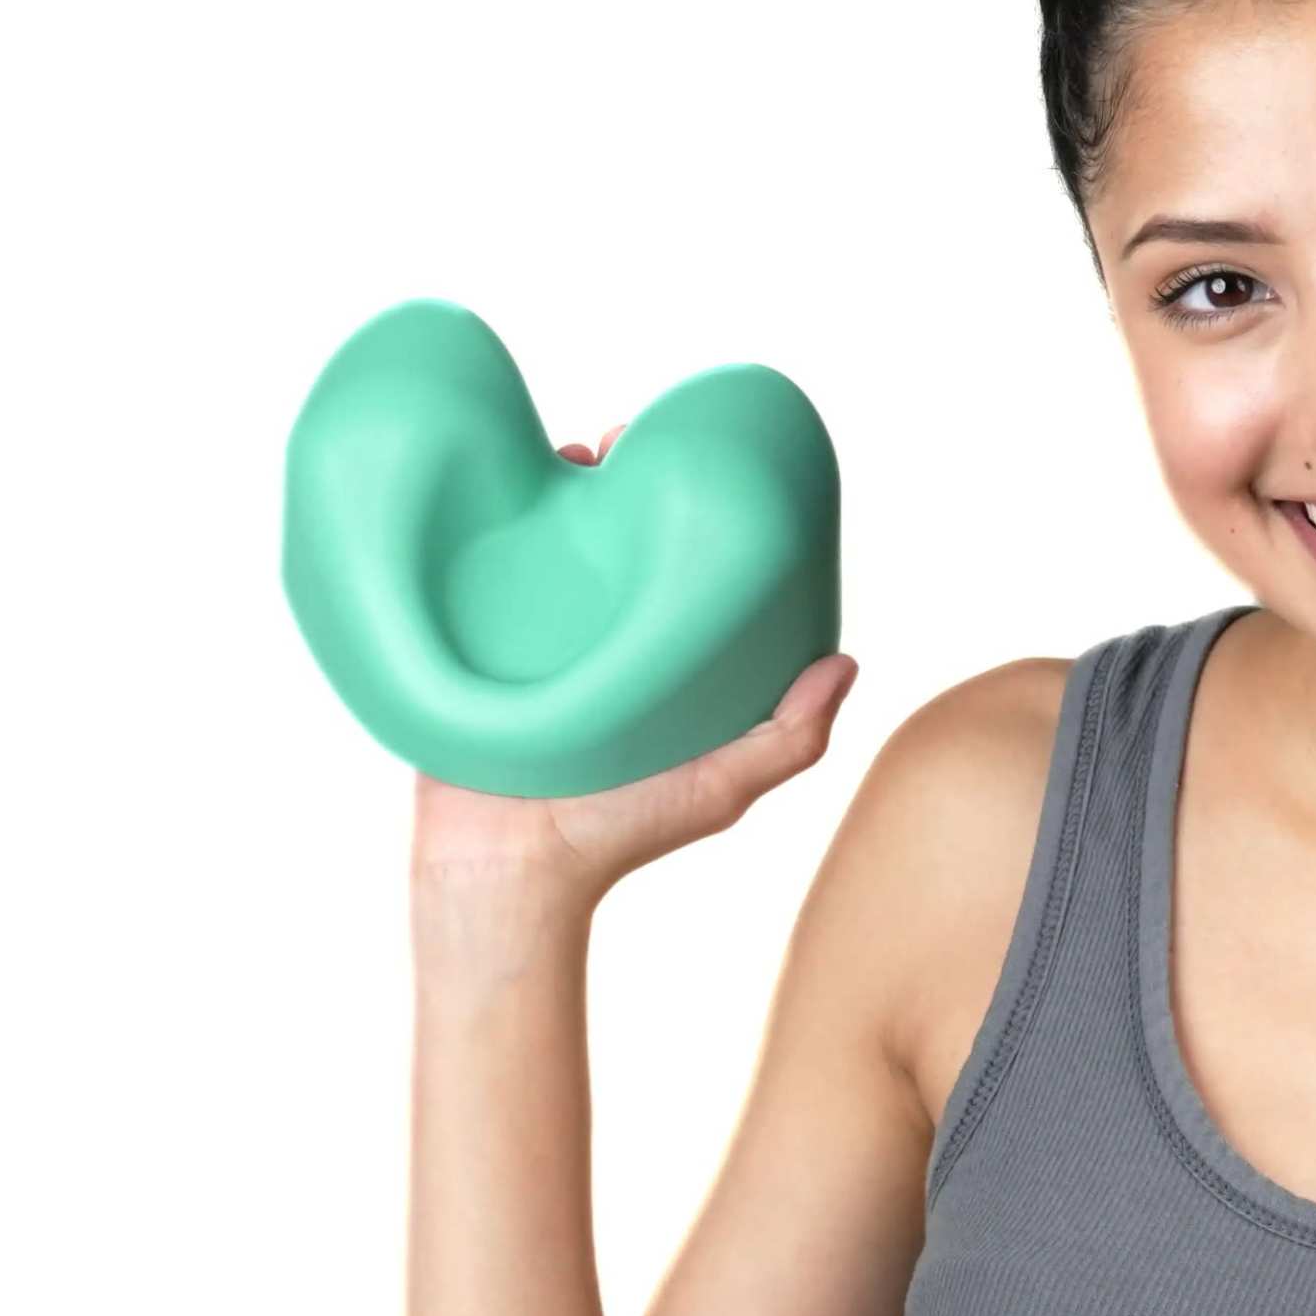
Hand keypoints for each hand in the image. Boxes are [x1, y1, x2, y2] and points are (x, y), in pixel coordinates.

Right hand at [406, 422, 859, 899]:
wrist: (506, 872)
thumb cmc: (619, 837)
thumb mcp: (721, 786)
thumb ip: (789, 737)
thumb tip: (846, 662)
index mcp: (651, 666)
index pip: (671, 572)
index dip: (684, 518)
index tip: (696, 470)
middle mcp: (592, 645)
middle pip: (604, 544)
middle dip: (612, 485)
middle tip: (621, 443)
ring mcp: (526, 641)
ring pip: (541, 547)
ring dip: (553, 494)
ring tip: (571, 455)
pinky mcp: (469, 644)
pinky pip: (475, 574)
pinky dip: (486, 529)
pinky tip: (500, 487)